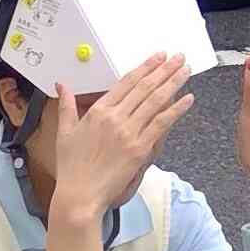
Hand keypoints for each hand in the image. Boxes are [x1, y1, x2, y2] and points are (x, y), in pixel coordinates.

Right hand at [36, 53, 194, 250]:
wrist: (79, 194)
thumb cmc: (70, 167)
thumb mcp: (64, 132)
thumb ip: (66, 105)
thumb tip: (61, 85)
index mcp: (98, 111)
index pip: (126, 82)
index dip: (145, 67)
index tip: (158, 57)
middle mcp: (115, 117)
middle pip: (144, 87)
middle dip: (164, 69)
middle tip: (178, 56)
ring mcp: (129, 132)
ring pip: (156, 101)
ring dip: (173, 82)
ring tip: (185, 69)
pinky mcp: (140, 148)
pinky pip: (161, 123)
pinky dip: (176, 109)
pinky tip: (188, 98)